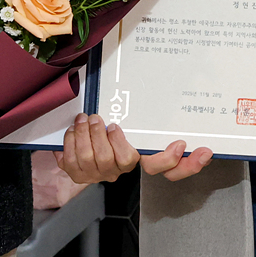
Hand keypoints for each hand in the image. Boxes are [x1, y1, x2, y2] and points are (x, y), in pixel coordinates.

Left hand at [58, 113, 213, 183]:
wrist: (72, 145)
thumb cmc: (104, 126)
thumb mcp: (128, 114)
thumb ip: (146, 108)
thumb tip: (169, 82)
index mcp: (140, 155)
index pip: (169, 168)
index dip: (183, 164)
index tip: (181, 144)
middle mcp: (124, 168)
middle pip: (131, 163)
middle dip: (117, 140)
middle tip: (110, 124)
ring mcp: (102, 173)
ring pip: (100, 160)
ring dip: (92, 136)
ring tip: (90, 119)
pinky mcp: (80, 174)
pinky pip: (75, 161)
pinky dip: (74, 141)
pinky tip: (76, 129)